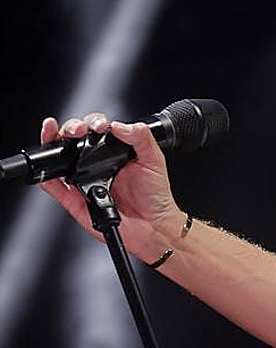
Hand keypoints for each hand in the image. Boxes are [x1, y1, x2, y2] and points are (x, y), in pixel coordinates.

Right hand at [39, 113, 186, 263]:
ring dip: (53, 143)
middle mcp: (96, 163)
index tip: (98, 126)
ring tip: (55, 135)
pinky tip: (49, 169)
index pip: (96, 128)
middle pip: (74, 138)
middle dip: (70, 127)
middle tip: (77, 130)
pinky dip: (48, 177)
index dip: (93, 122)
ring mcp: (84, 180)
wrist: (152, 226)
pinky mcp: (75, 199)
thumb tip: (119, 125)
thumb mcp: (154, 160)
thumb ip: (141, 138)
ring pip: (60, 158)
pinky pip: (55, 187)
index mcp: (113, 151)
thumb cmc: (155, 195)